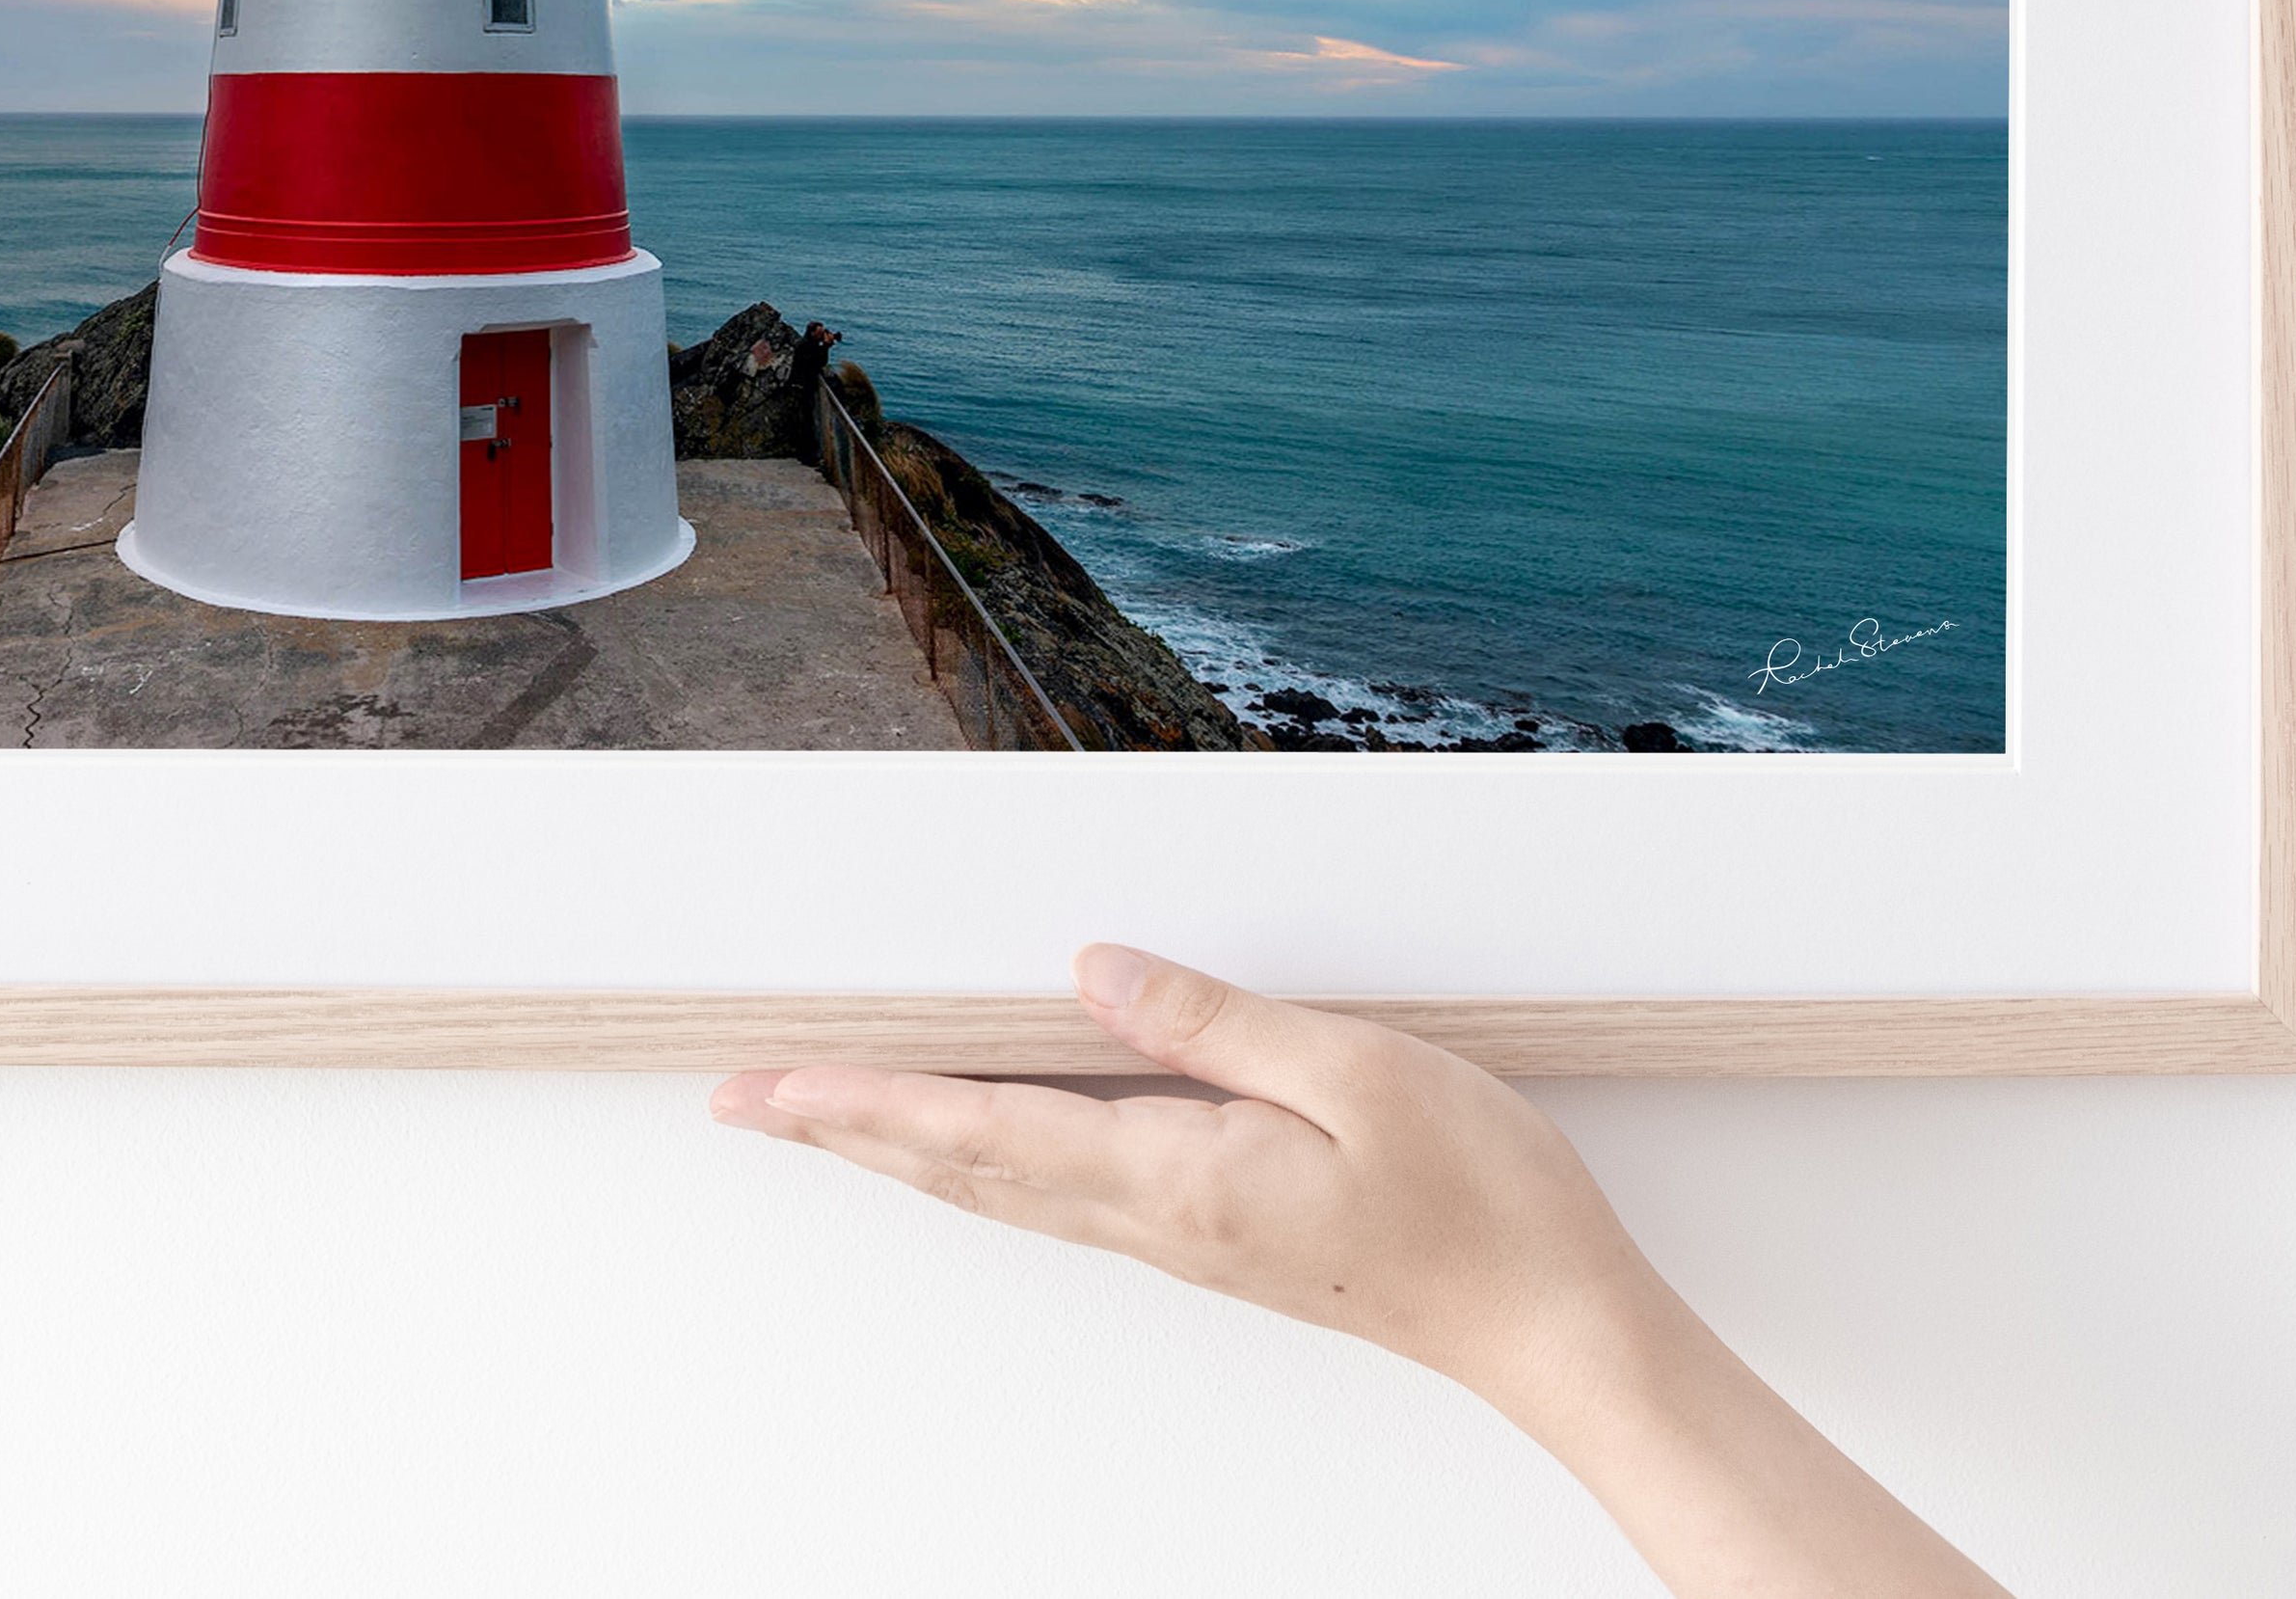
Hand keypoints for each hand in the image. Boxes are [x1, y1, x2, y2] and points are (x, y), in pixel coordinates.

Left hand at [716, 943, 1658, 1410]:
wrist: (1551, 1325)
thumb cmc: (1480, 1200)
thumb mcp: (1357, 1069)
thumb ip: (1215, 1021)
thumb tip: (1095, 970)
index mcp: (1176, 1172)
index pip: (979, 1129)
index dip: (862, 1103)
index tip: (769, 1087)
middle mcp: (1157, 1218)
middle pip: (962, 1168)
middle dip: (843, 1130)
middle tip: (744, 1101)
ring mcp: (1185, 1238)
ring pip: (1002, 1189)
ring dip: (899, 1150)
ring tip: (822, 1117)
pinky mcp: (1218, 1238)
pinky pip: (1062, 1197)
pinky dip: (981, 1165)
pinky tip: (972, 1149)